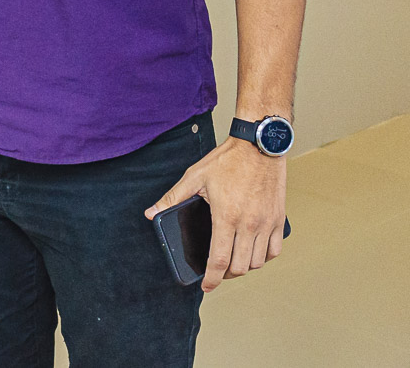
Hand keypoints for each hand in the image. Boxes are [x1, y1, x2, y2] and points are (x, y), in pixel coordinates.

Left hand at [146, 136, 286, 291]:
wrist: (259, 145)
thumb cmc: (227, 160)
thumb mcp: (194, 177)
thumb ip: (172, 198)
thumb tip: (152, 213)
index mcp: (226, 217)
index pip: (219, 260)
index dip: (212, 279)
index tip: (206, 286)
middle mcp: (250, 224)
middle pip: (240, 267)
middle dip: (226, 275)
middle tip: (217, 272)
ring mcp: (267, 223)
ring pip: (258, 262)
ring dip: (244, 267)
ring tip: (232, 261)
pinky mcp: (279, 219)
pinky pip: (275, 250)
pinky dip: (264, 257)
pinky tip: (252, 252)